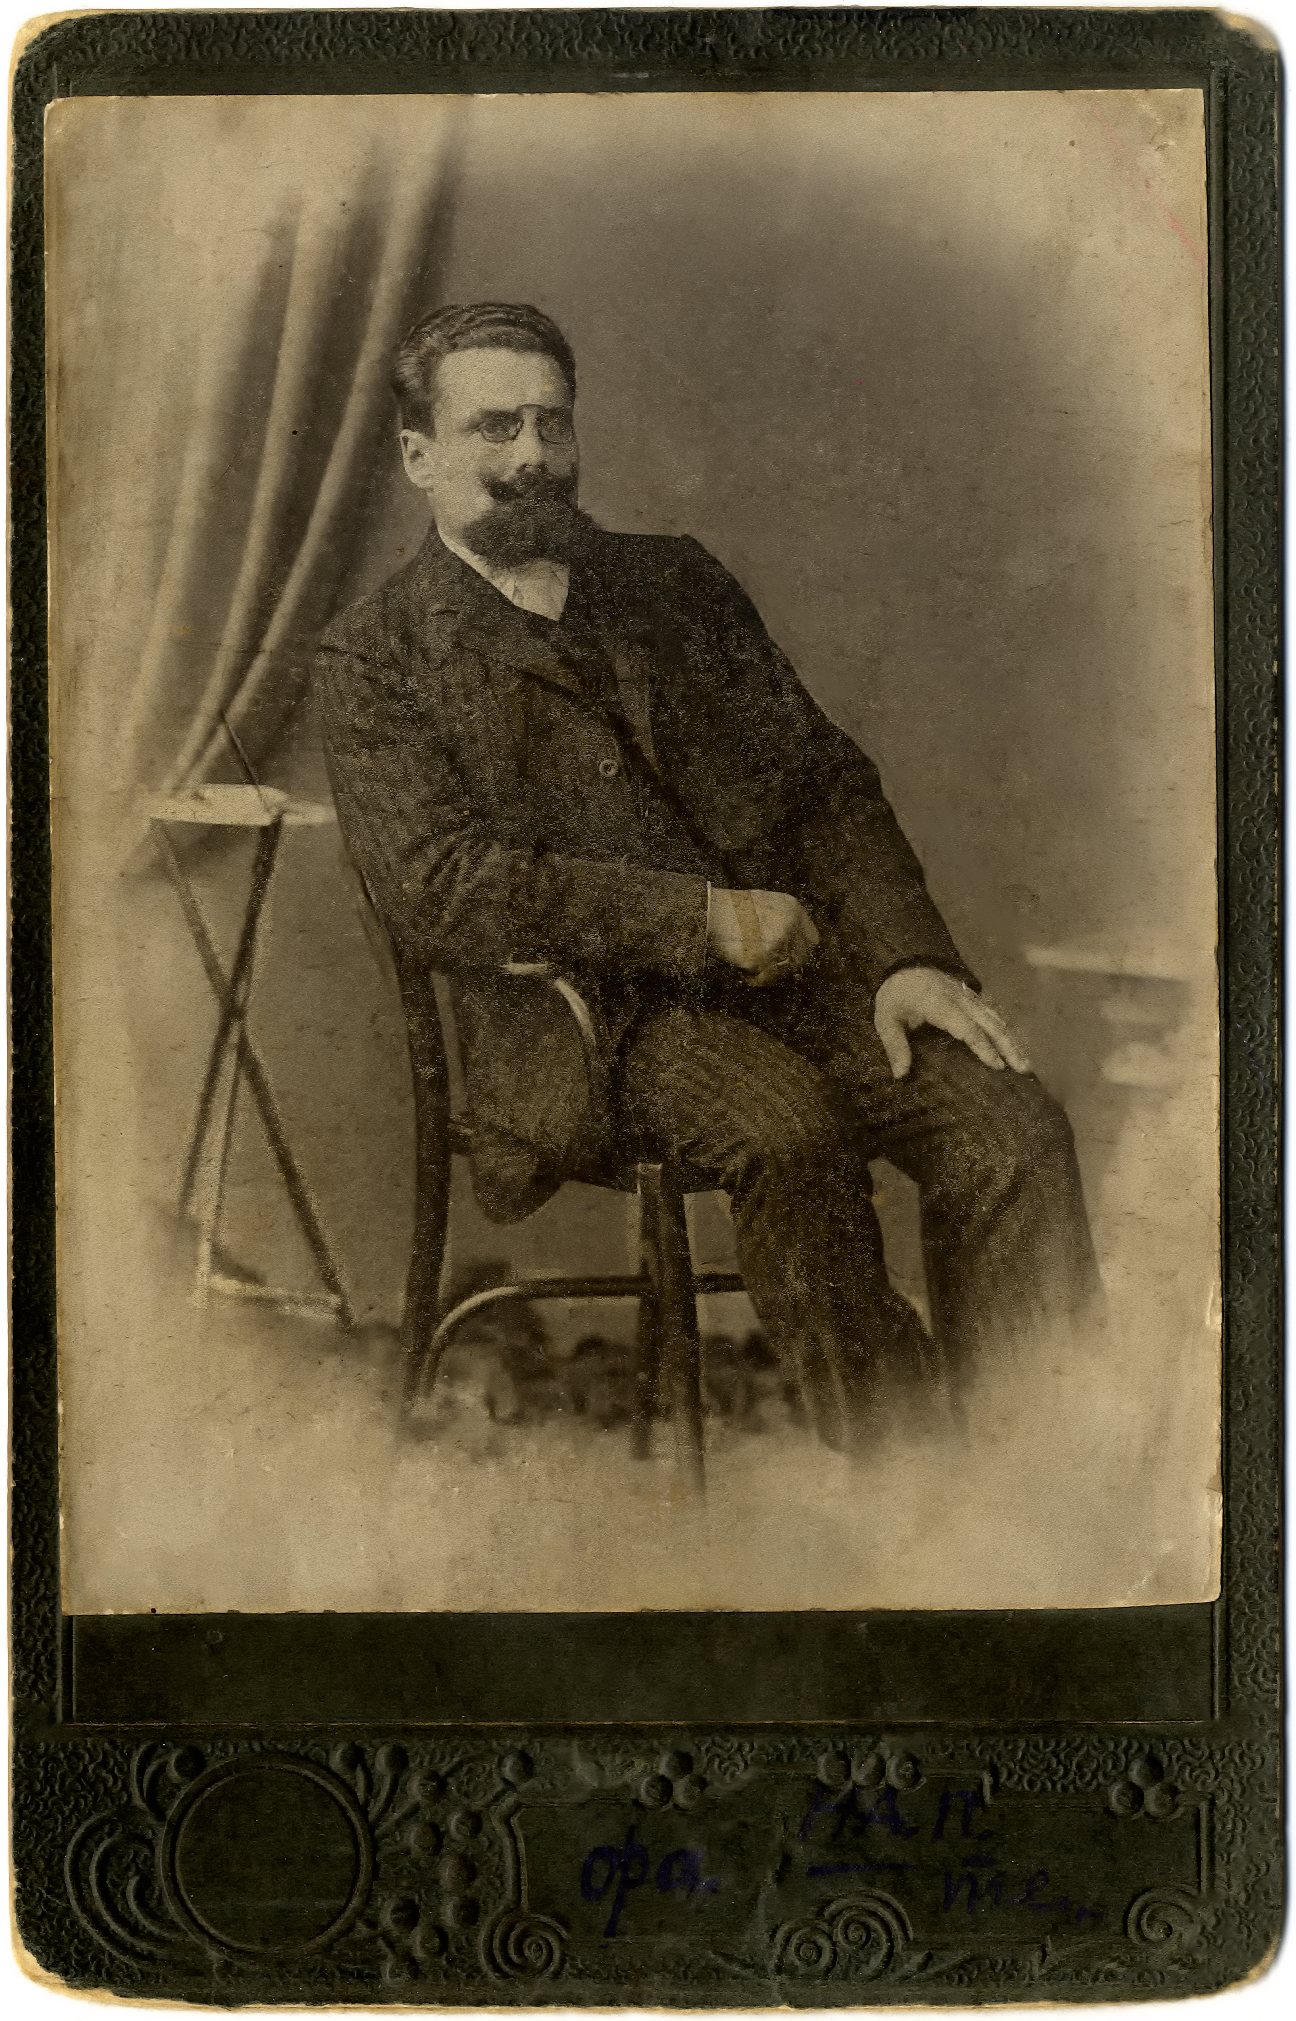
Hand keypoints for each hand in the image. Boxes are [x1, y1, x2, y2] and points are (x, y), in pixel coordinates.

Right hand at [706, 887, 819, 986]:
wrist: (707, 911)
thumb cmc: (730, 911)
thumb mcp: (764, 904)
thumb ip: (783, 921)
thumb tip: (792, 946)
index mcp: (793, 909)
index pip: (812, 940)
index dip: (799, 952)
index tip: (785, 959)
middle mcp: (790, 924)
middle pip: (800, 959)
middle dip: (783, 967)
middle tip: (764, 967)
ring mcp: (777, 941)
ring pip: (783, 971)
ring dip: (766, 973)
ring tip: (747, 966)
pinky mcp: (762, 957)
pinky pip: (763, 979)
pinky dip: (752, 979)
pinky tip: (740, 969)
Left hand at [874, 967, 1031, 1078]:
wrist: (905, 963)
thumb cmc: (896, 995)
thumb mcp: (886, 1019)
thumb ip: (895, 1045)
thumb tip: (901, 1075)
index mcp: (940, 1004)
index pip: (967, 1027)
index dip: (983, 1046)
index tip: (997, 1065)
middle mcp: (962, 999)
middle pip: (991, 1023)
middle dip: (1009, 1046)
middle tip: (1024, 1069)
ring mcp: (971, 997)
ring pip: (998, 1018)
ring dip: (1013, 1040)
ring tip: (1026, 1064)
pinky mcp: (975, 998)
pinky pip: (995, 1014)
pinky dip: (1008, 1031)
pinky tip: (1016, 1047)